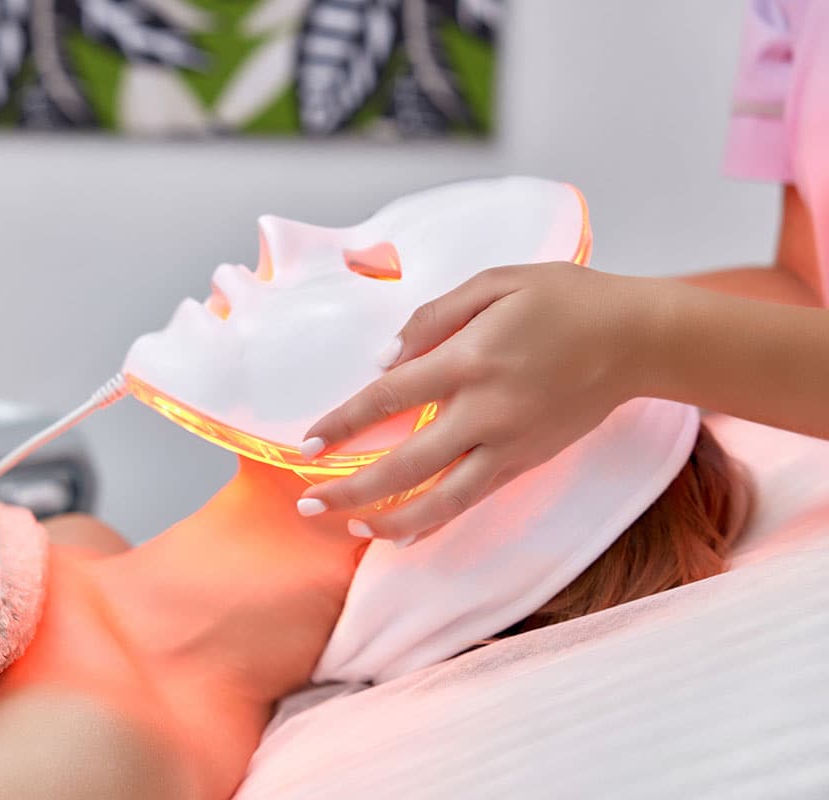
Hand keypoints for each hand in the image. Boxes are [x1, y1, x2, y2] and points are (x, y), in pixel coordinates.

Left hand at [296, 262, 649, 545]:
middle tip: (306, 505)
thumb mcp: (497, 283)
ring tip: (348, 526)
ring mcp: (509, 444)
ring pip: (440, 499)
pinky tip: (404, 533)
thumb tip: (384, 358)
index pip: (389, 398)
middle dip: (350, 488)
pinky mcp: (527, 461)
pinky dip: (435, 521)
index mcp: (471, 359)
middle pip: (404, 463)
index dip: (343, 425)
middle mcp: (486, 411)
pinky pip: (473, 500)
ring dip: (389, 518)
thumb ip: (435, 317)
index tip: (307, 445)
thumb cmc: (566, 300)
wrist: (639, 338)